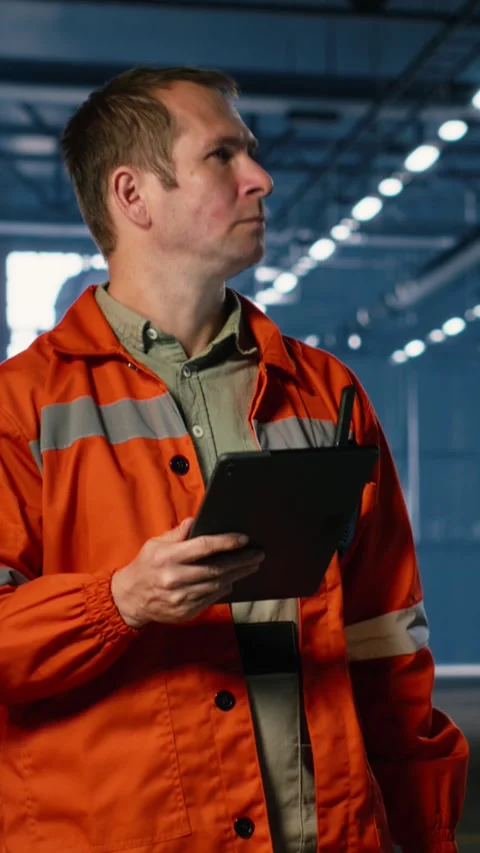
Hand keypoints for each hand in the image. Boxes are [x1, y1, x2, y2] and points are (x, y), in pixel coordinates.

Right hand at [111, 518, 262, 628]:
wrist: (129, 599)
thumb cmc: (146, 566)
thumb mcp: (155, 544)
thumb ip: (177, 534)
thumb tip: (196, 521)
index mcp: (168, 557)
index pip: (203, 547)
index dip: (226, 542)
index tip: (243, 538)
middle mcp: (175, 578)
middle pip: (216, 568)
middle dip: (240, 560)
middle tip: (258, 553)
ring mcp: (181, 597)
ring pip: (217, 584)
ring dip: (237, 575)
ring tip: (251, 565)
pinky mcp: (185, 612)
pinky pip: (211, 598)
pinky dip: (224, 588)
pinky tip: (233, 580)